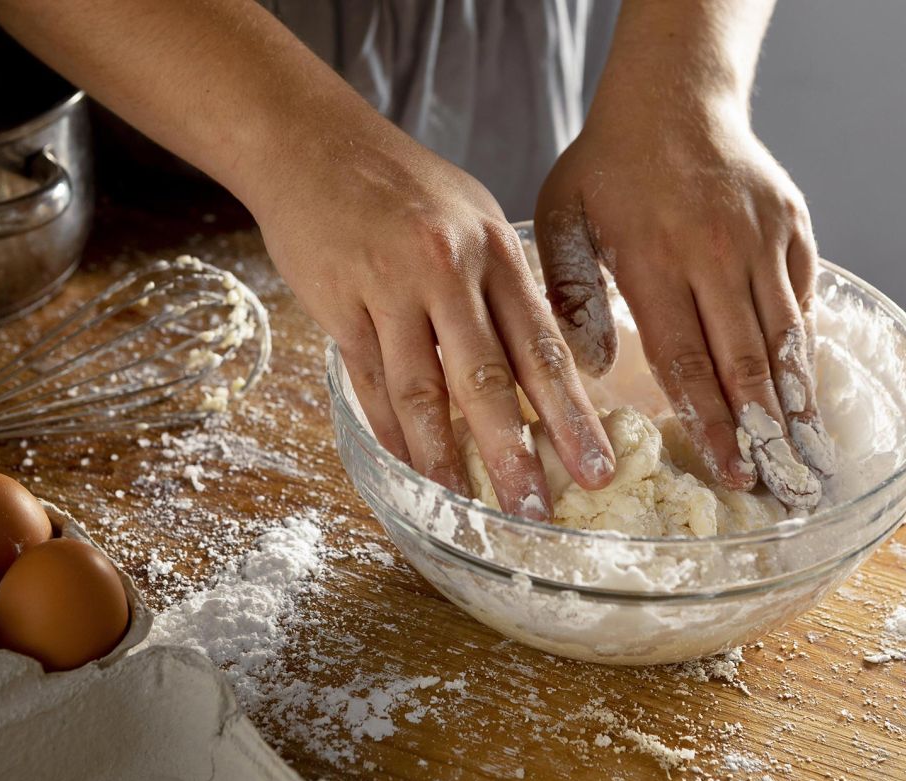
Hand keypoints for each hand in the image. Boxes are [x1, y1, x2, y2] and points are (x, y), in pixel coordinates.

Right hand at [255, 119, 615, 519]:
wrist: (311, 143)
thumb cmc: (403, 184)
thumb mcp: (474, 216)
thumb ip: (505, 289)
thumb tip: (541, 368)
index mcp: (495, 250)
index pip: (542, 347)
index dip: (571, 415)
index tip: (594, 468)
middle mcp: (447, 270)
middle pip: (487, 380)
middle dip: (515, 455)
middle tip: (535, 512)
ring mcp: (388, 288)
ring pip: (422, 392)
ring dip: (445, 459)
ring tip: (466, 507)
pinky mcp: (338, 305)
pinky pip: (370, 383)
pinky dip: (391, 432)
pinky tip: (410, 468)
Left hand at [535, 100, 833, 507]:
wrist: (673, 97)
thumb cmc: (607, 167)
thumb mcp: (563, 218)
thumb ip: (570, 292)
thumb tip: (593, 368)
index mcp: (654, 259)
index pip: (688, 359)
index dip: (713, 421)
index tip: (733, 470)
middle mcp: (715, 254)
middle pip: (746, 359)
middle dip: (765, 430)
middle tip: (785, 485)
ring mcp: (762, 239)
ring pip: (785, 335)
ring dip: (799, 400)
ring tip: (813, 455)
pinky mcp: (794, 225)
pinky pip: (803, 296)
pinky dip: (805, 346)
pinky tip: (808, 391)